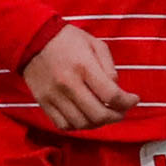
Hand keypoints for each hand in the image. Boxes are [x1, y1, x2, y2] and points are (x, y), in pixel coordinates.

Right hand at [20, 25, 135, 131]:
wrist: (32, 39)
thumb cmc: (67, 39)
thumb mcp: (94, 44)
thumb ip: (109, 67)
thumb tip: (115, 88)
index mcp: (84, 66)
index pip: (111, 95)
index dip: (127, 102)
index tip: (133, 99)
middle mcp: (68, 84)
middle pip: (98, 115)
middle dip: (116, 116)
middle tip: (121, 111)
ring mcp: (54, 96)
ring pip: (82, 124)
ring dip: (98, 123)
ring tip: (104, 114)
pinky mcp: (44, 103)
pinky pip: (63, 125)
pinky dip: (78, 126)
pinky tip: (84, 117)